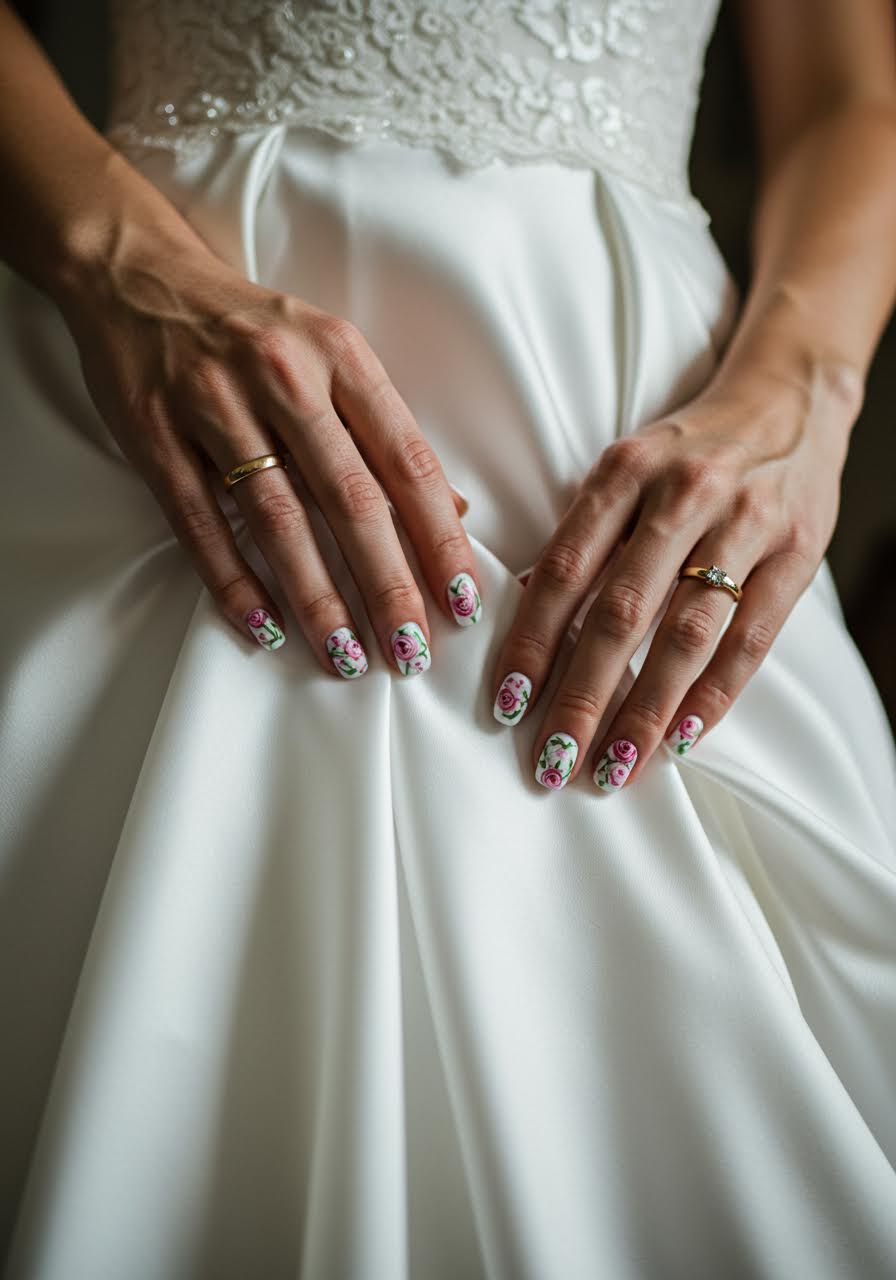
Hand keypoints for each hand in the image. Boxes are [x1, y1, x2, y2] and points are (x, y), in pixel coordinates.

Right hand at [58, 236, 480, 674]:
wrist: (139, 277)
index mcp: (342, 356)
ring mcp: (214, 404)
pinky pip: (200, 522)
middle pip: (349, 498)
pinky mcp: (155, 434)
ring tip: (347, 657)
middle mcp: (284, 376)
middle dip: (387, 585)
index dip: (439, 538)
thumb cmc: (254, 330)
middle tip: (412, 651)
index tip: (462, 602)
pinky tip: (265, 627)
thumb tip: (452, 511)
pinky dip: (233, 581)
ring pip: (277, 518)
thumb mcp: (333, 356)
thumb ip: (386, 431)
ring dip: (316, 597)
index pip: (407, 460)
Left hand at [491, 361, 860, 789]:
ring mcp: (746, 523)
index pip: (566, 570)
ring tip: (613, 768)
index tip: (507, 705)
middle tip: (553, 761)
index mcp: (624, 470)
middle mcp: (683, 494)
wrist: (788, 400)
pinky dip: (714, 695)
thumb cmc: (688, 450)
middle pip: (621, 612)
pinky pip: (750, 637)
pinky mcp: (797, 552)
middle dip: (582, 695)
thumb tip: (526, 603)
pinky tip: (681, 740)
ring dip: (645, 710)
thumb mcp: (625, 468)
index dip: (532, 643)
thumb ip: (584, 533)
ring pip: (687, 633)